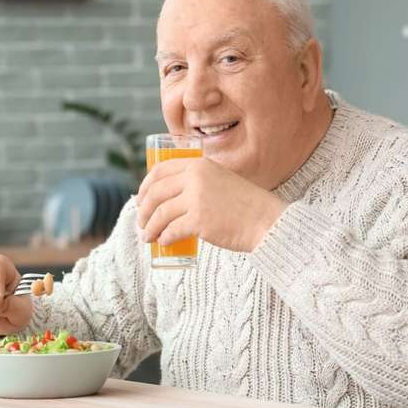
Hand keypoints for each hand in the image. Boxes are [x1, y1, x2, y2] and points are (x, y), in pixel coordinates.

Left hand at [136, 157, 287, 251]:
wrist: (266, 221)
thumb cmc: (245, 205)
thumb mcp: (221, 181)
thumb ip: (199, 182)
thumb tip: (170, 197)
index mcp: (199, 164)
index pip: (160, 171)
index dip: (145, 186)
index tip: (140, 199)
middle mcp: (195, 177)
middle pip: (155, 193)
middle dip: (143, 210)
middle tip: (141, 222)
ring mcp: (197, 199)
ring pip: (160, 213)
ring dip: (150, 227)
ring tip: (147, 237)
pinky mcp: (199, 221)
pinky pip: (171, 230)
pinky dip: (164, 237)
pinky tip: (163, 242)